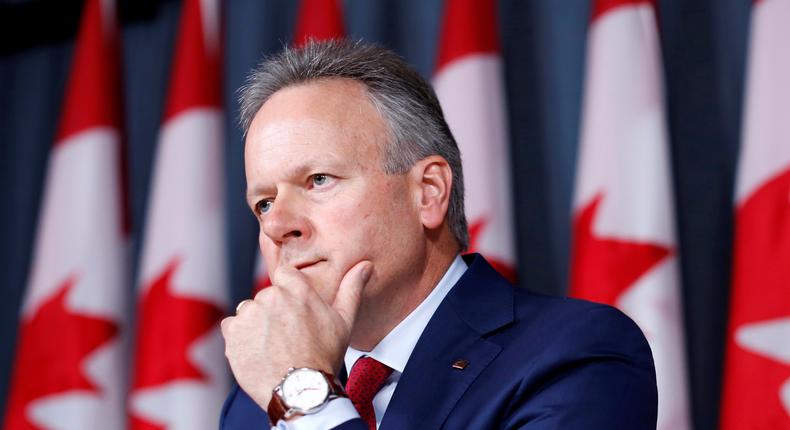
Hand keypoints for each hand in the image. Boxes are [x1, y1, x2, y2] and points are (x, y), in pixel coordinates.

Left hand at [221, 260, 372, 408]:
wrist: (300, 391)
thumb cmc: (324, 356)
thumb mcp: (344, 321)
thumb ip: (351, 289)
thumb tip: (365, 266)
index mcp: (297, 290)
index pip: (284, 275)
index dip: (288, 292)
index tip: (293, 311)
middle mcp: (271, 297)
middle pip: (266, 296)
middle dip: (273, 312)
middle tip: (287, 336)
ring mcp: (250, 315)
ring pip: (249, 311)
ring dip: (256, 325)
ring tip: (273, 346)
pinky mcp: (233, 333)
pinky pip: (233, 327)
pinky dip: (241, 338)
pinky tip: (258, 352)